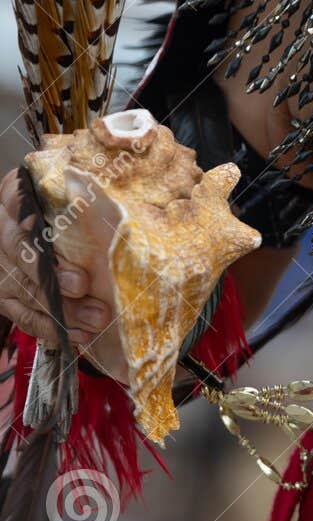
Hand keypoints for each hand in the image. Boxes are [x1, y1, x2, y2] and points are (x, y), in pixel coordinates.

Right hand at [0, 165, 127, 382]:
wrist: (74, 248)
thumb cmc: (87, 219)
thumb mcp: (85, 200)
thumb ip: (85, 194)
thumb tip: (95, 187)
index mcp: (21, 198)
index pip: (14, 196)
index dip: (19, 207)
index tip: (33, 220)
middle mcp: (4, 230)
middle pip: (18, 249)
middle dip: (50, 271)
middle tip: (82, 284)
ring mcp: (2, 267)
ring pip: (23, 288)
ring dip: (61, 307)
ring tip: (95, 317)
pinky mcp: (6, 298)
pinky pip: (25, 317)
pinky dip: (53, 328)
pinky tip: (80, 333)